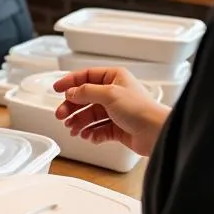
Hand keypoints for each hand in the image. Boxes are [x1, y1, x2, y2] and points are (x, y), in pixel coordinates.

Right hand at [53, 67, 170, 156]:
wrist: (156, 133)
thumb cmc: (140, 109)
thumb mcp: (109, 94)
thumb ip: (86, 92)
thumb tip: (71, 92)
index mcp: (114, 78)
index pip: (86, 76)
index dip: (70, 82)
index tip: (56, 88)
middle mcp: (114, 93)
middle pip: (86, 98)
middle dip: (72, 107)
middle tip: (61, 115)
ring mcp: (116, 111)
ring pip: (90, 115)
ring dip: (79, 122)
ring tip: (72, 129)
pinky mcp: (118, 128)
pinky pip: (98, 129)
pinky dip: (91, 133)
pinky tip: (87, 136)